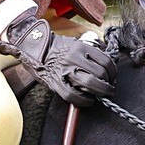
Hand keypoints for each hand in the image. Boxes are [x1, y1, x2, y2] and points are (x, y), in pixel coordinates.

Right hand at [0, 10, 116, 106]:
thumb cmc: (57, 48)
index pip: (106, 62)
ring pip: (91, 84)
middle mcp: (74, 58)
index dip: (113, 72)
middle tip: (108, 88)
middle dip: (108, 84)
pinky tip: (88, 100)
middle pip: (101, 74)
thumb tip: (106, 66)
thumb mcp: (76, 44)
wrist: (32, 47)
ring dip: (100, 92)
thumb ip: (90, 53)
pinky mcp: (56, 82)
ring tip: (100, 94)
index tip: (112, 77)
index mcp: (81, 47)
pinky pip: (74, 95)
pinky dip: (85, 101)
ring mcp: (64, 70)